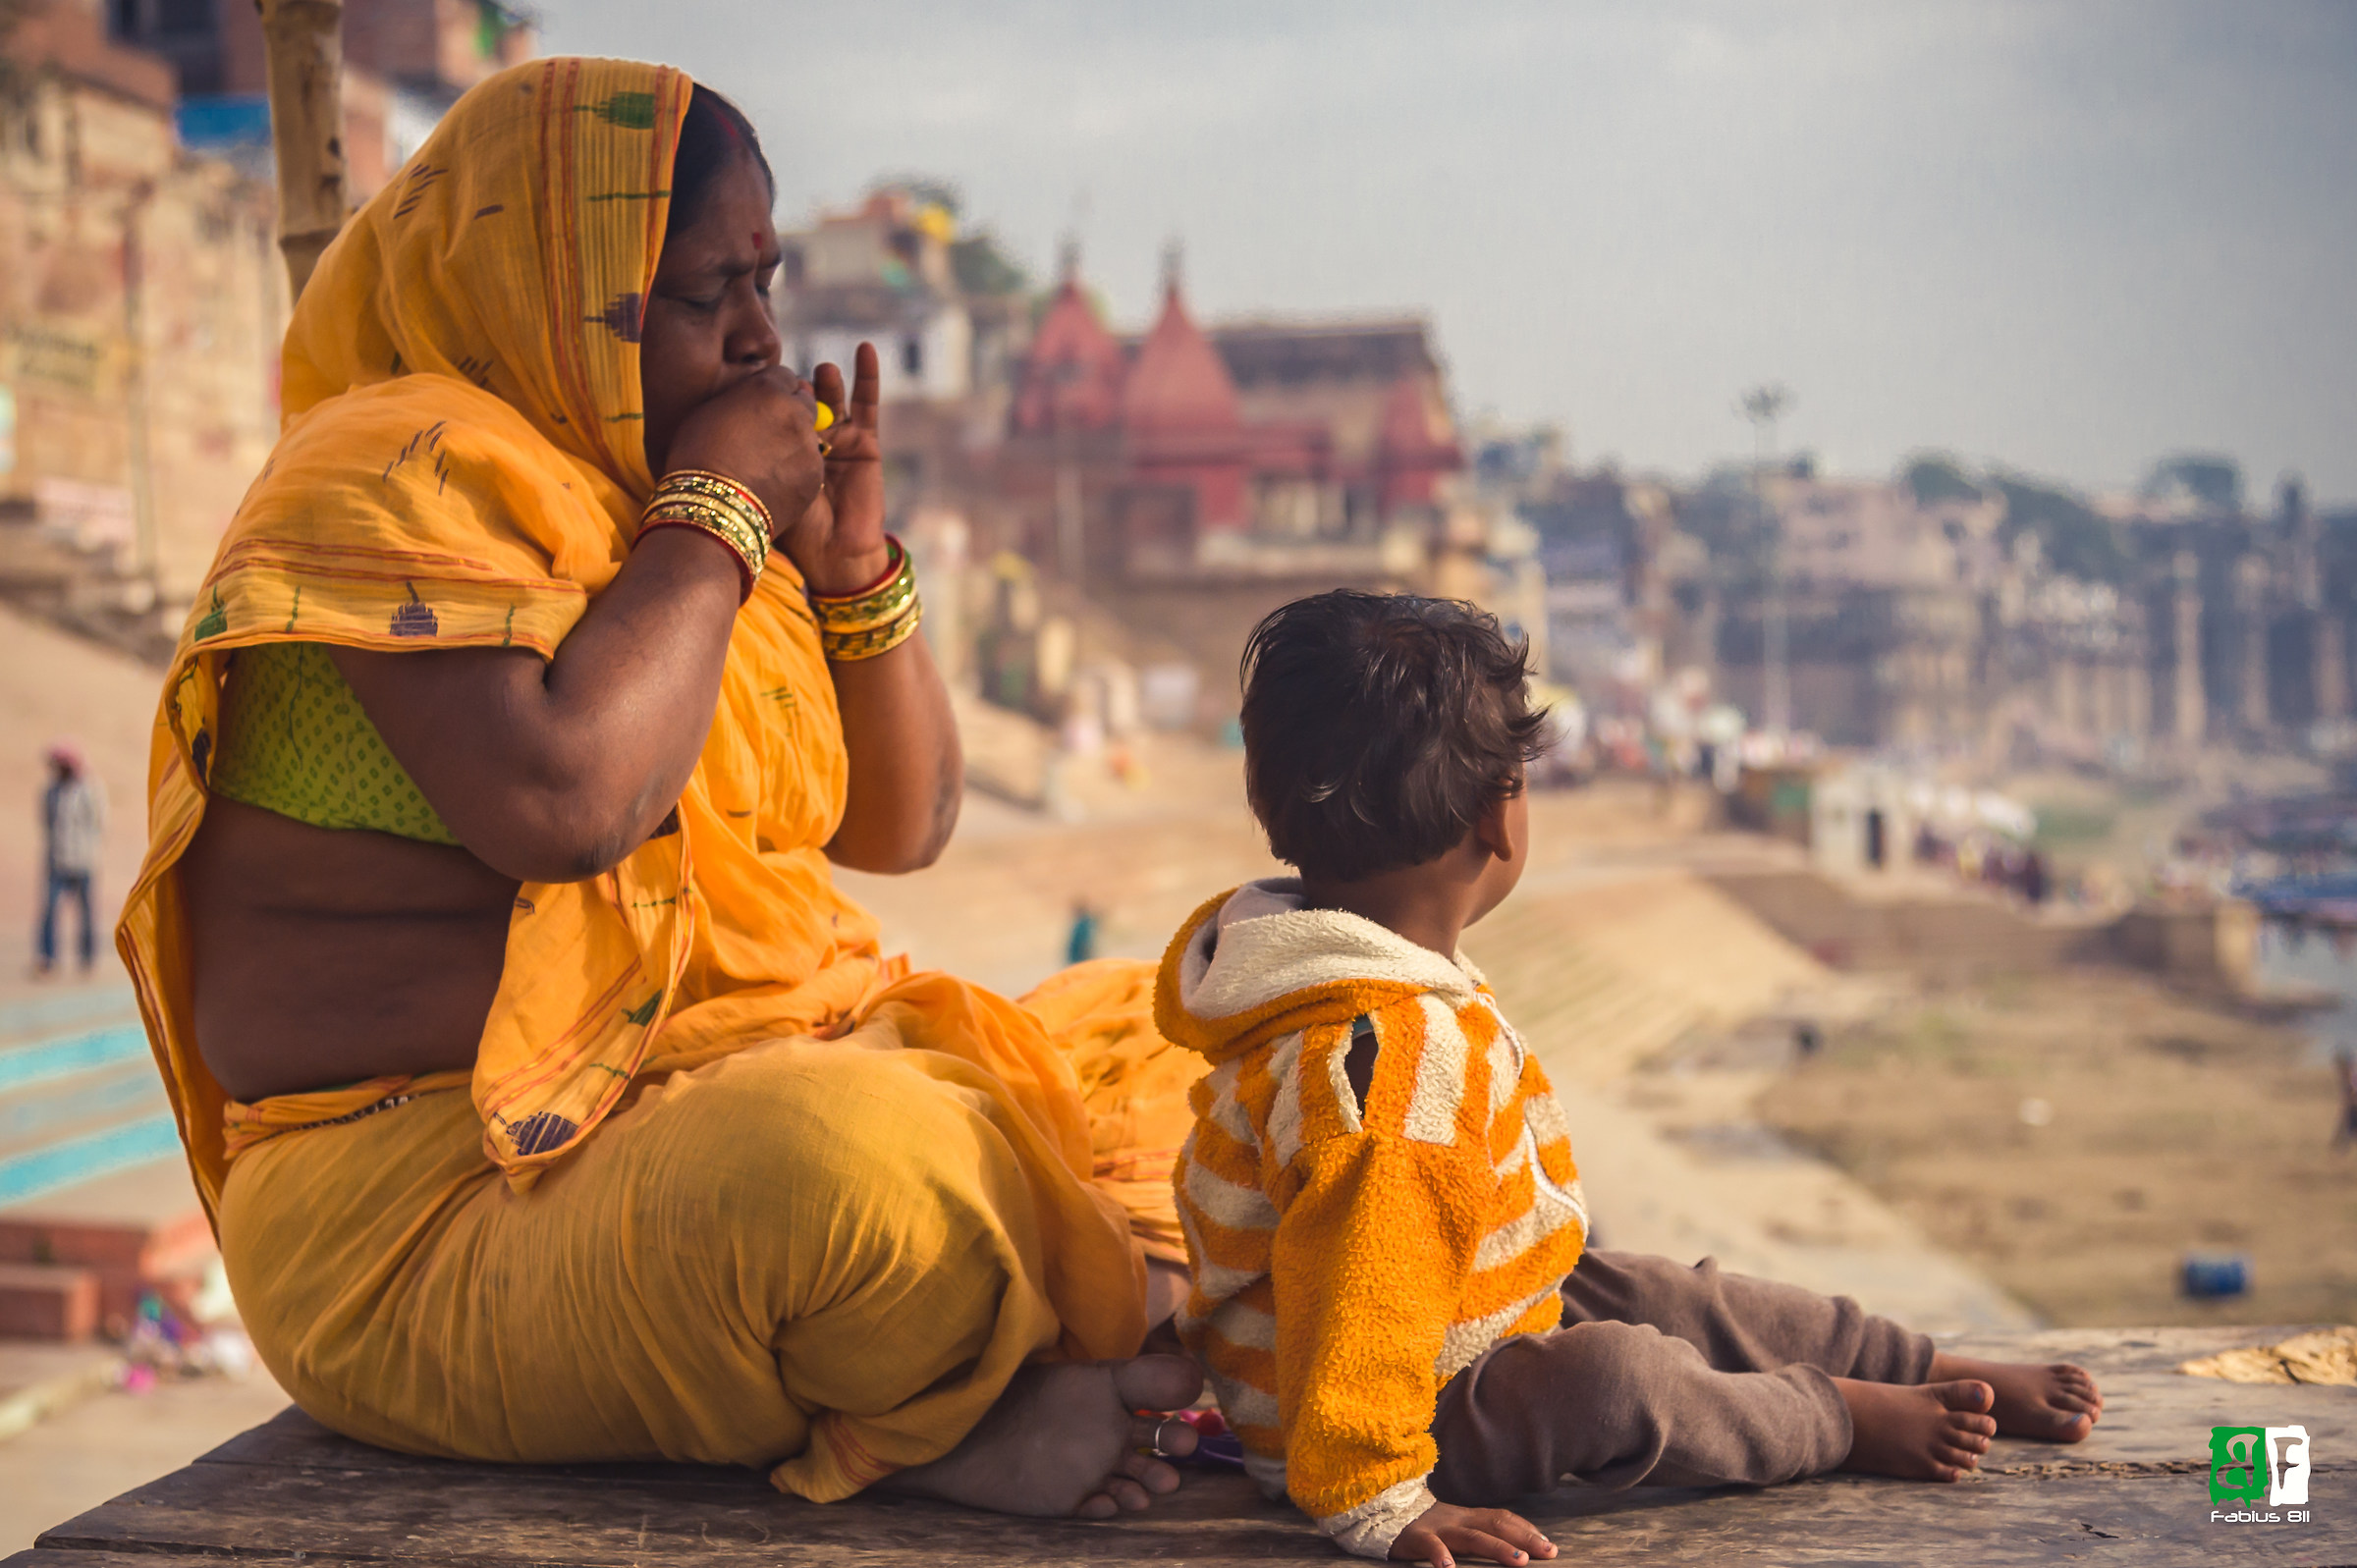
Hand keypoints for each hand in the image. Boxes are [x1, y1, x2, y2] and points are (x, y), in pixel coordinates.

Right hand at [660, 364, 826, 543]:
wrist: (712, 505)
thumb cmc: (696, 456)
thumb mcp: (708, 411)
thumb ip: (740, 397)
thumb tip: (752, 398)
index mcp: (768, 389)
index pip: (784, 376)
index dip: (772, 391)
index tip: (762, 405)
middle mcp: (796, 412)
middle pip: (804, 403)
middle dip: (791, 413)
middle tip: (768, 434)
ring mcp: (809, 446)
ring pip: (809, 437)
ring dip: (794, 444)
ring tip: (766, 464)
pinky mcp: (815, 477)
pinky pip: (810, 467)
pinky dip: (797, 472)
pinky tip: (774, 483)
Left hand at [777, 341, 887, 594]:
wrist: (833, 553)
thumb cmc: (794, 527)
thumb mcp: (770, 483)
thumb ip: (763, 451)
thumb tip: (735, 420)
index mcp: (780, 451)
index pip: (774, 411)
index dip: (769, 393)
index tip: (757, 378)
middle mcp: (809, 442)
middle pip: (801, 401)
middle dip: (794, 387)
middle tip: (788, 381)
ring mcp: (839, 440)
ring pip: (831, 399)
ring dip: (825, 381)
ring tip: (821, 371)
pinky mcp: (867, 443)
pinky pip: (868, 403)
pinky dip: (867, 375)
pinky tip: (865, 349)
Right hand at [1388, 1502, 1555, 1567]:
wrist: (1381, 1511)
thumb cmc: (1424, 1527)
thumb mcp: (1453, 1527)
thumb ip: (1477, 1533)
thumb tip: (1512, 1549)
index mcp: (1467, 1516)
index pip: (1502, 1518)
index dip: (1527, 1530)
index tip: (1550, 1547)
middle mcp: (1457, 1519)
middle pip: (1494, 1524)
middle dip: (1523, 1539)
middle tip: (1547, 1552)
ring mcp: (1437, 1527)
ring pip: (1471, 1536)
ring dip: (1496, 1548)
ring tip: (1518, 1561)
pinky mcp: (1415, 1538)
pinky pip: (1429, 1546)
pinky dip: (1439, 1557)